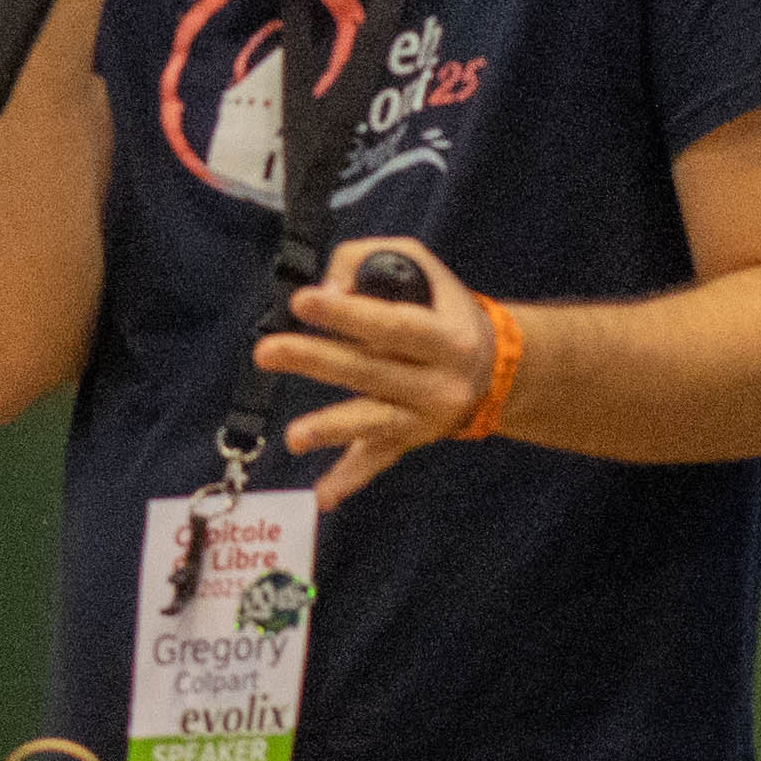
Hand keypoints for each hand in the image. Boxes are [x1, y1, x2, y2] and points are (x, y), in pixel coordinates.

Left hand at [250, 236, 504, 511]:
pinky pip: (376, 461)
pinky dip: (350, 479)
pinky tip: (323, 497)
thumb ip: (370, 263)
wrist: (494, 369)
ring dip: (331, 429)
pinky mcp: (407, 440)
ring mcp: (422, 418)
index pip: (393, 325)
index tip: (304, 299)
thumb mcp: (422, 268)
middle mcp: (438, 383)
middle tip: (267, 351)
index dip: (348, 314)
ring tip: (294, 437)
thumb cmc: (442, 308)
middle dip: (315, 360)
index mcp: (447, 337)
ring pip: (373, 422)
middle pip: (370, 371)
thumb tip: (327, 287)